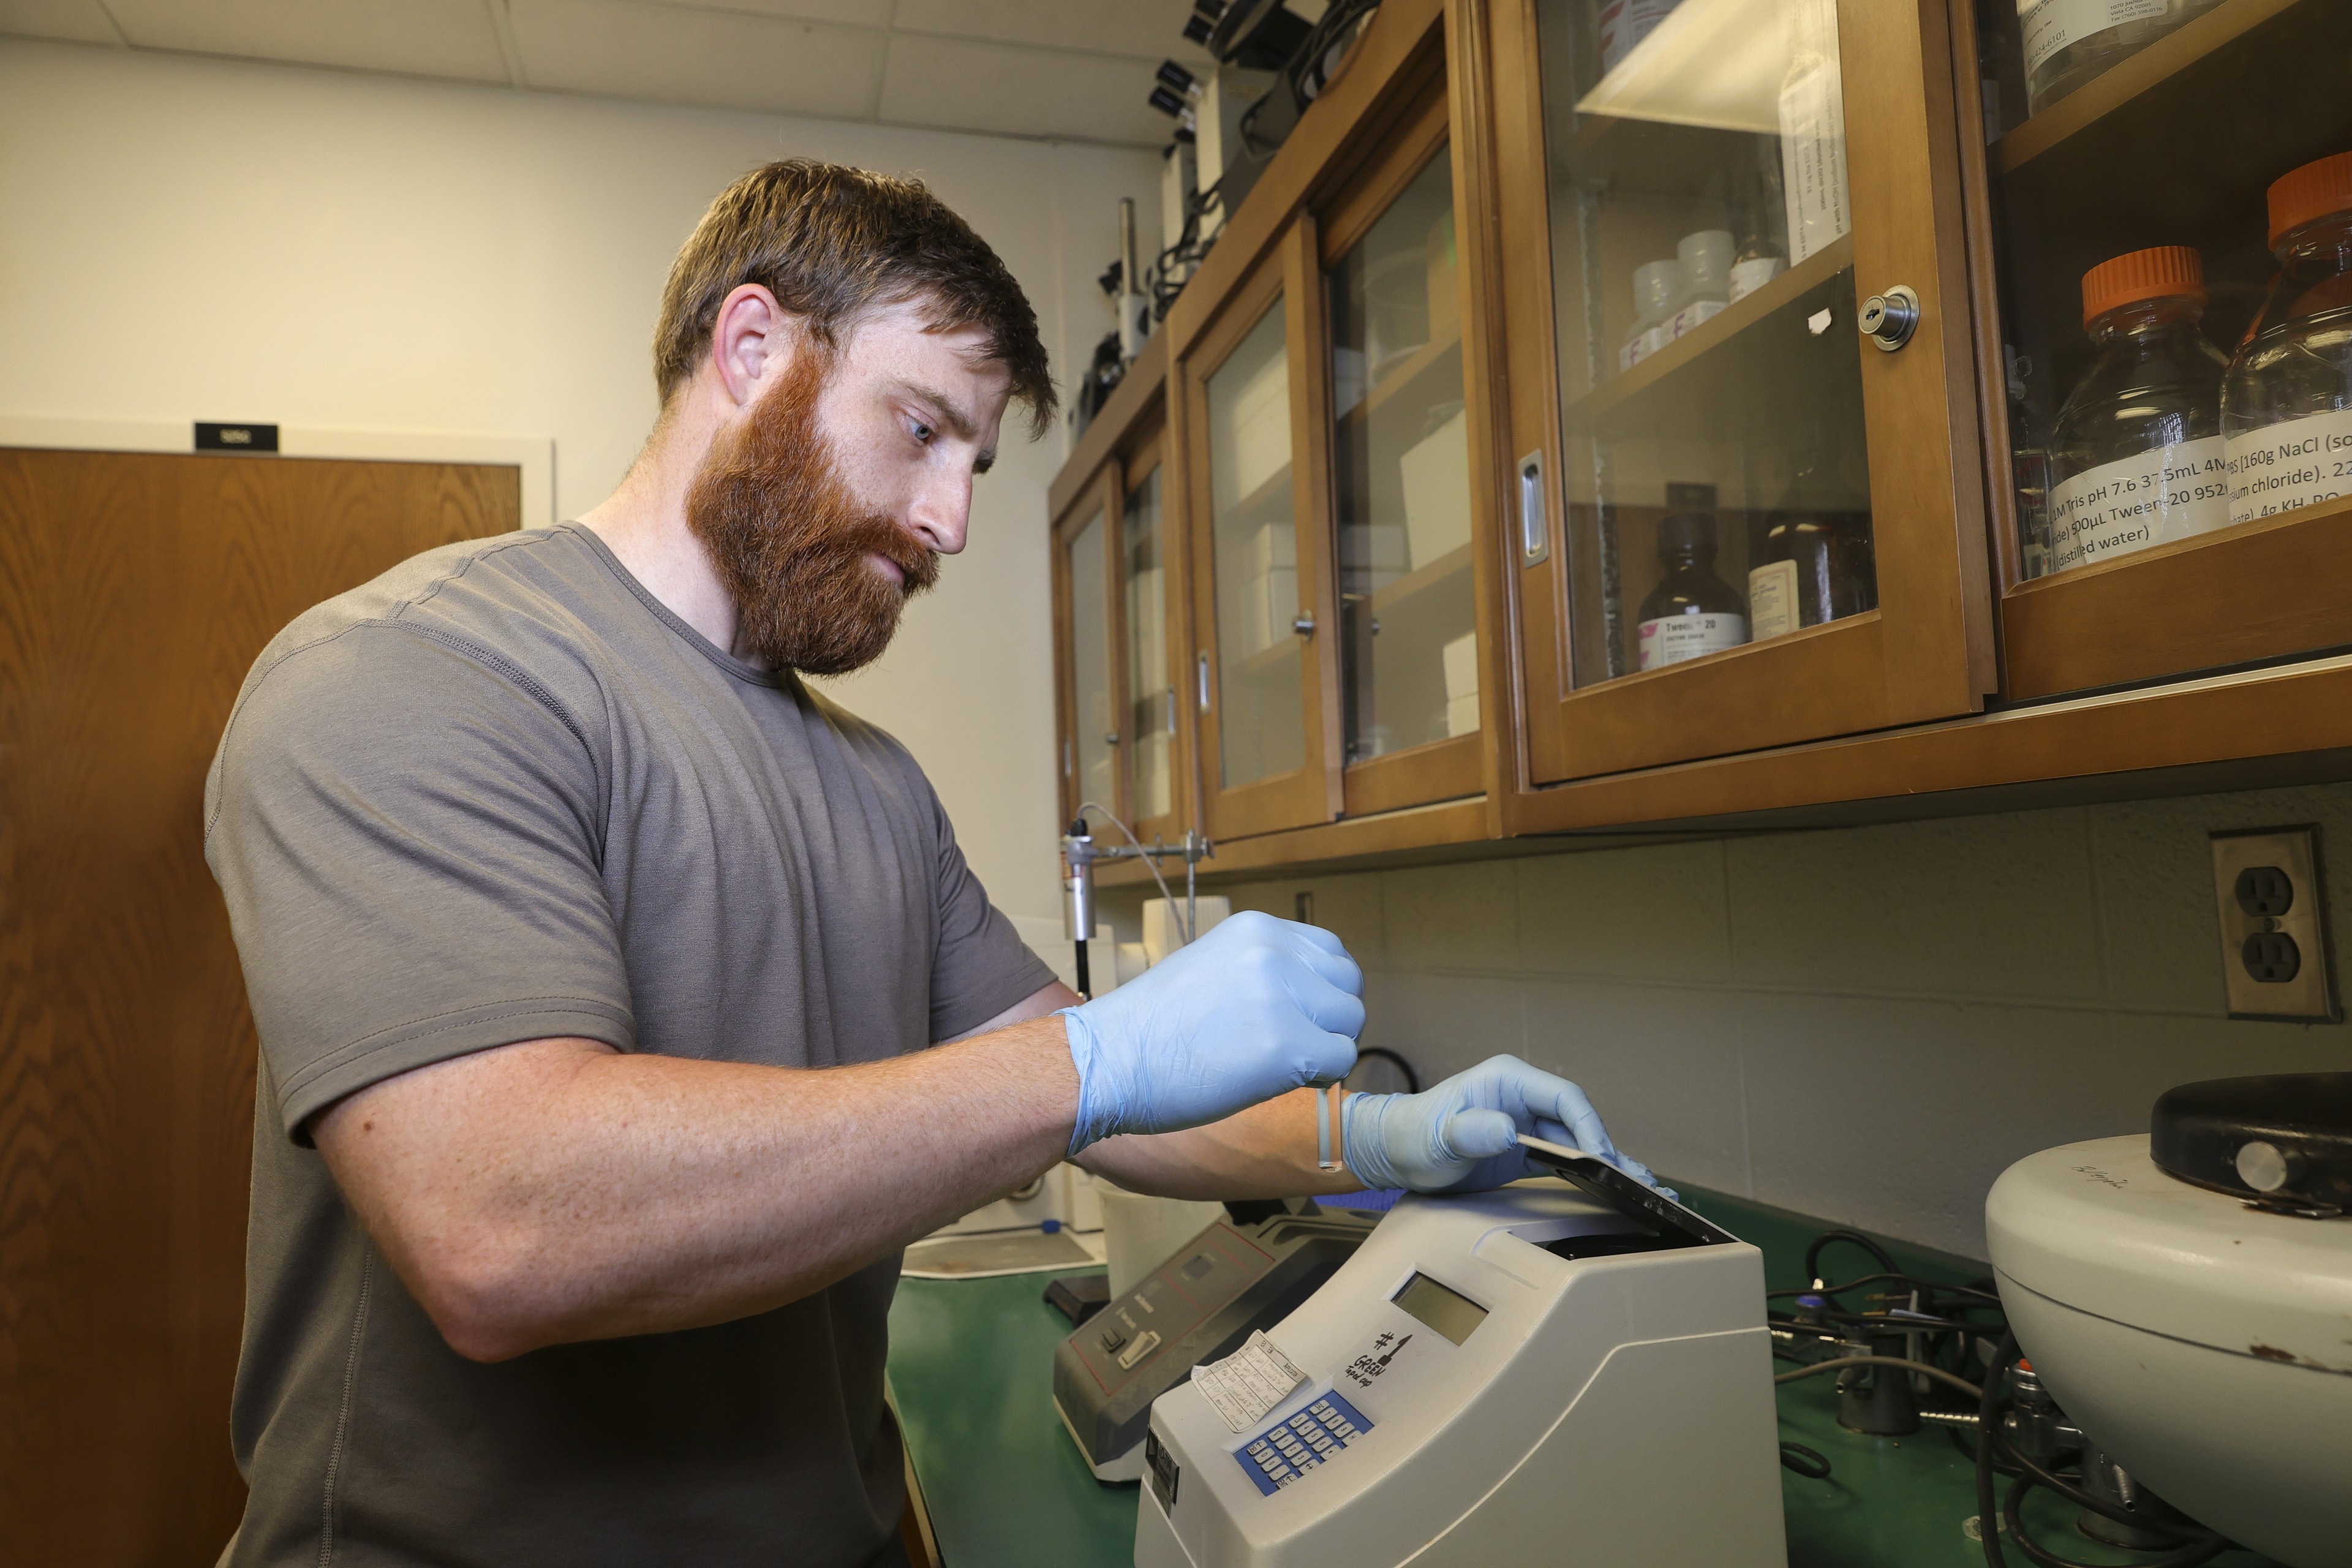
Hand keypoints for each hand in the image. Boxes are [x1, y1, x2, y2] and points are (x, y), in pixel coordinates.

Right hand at [1061, 912, 1361, 1153]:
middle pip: (1348, 986)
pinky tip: (1274, 1080)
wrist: (1106, 1061)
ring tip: (1274, 1062)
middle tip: (1289, 1045)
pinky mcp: (1286, 1046)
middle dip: (1328, 1020)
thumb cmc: (1150, 1027)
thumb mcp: (1212, 966)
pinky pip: (1338, 1062)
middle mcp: (1274, 951)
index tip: (1296, 1016)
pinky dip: (1317, 1079)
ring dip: (1323, 1049)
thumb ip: (1263, 969)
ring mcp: (1282, 996)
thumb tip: (1310, 995)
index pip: (1331, 952)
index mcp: (1256, 928)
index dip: (1321, 992)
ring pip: (1349, 1024)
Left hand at [1341, 1055, 1671, 1196]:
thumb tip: (1506, 1131)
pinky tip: (1613, 1189)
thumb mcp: (1438, 1137)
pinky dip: (1588, 1172)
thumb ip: (1470, 1132)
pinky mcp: (1525, 1147)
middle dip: (1608, 1149)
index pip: (1564, 1097)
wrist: (1393, 1152)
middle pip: (1578, 1120)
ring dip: (1606, 1162)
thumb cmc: (1413, 1136)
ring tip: (1642, 1187)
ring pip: (1577, 1140)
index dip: (1589, 1127)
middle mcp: (1523, 1096)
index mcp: (1509, 1079)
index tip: (1602, 1158)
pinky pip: (1564, 1156)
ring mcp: (1526, 1121)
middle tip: (1636, 1181)